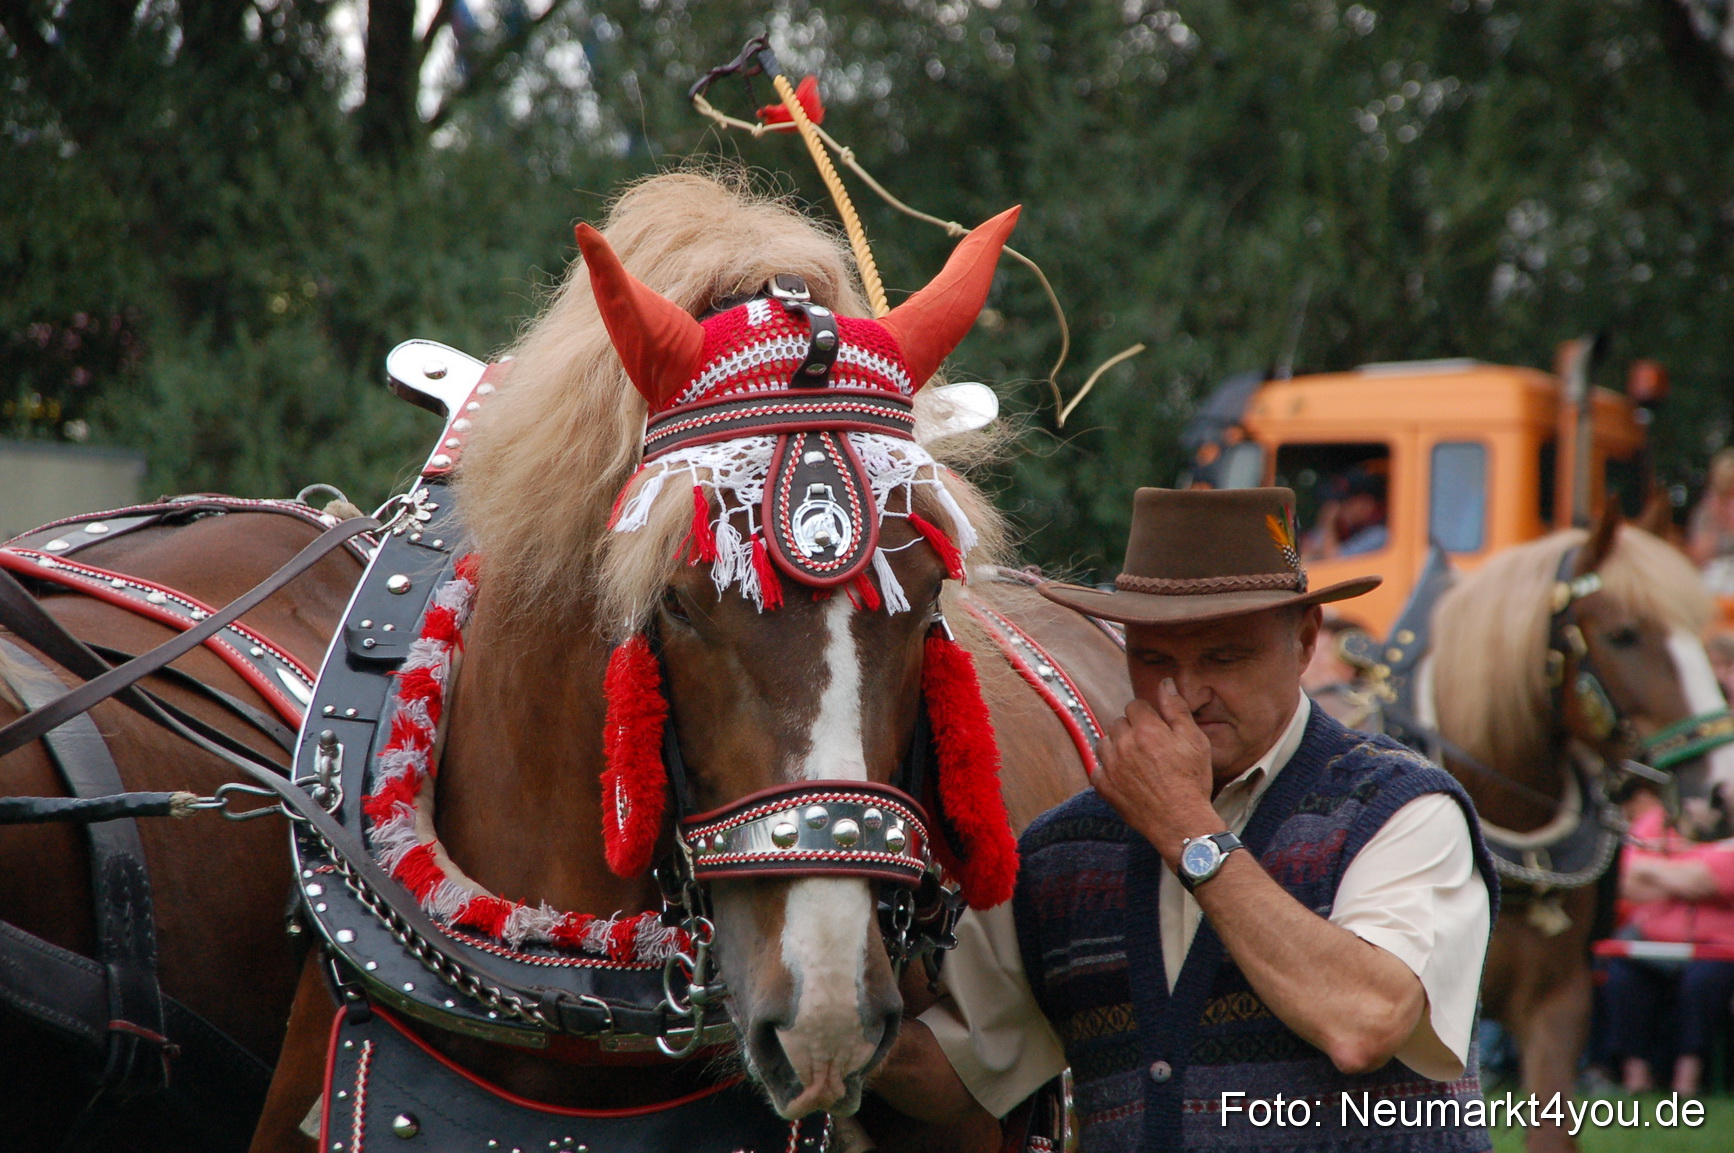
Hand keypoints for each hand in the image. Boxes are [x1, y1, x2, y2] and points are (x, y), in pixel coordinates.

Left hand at [1093, 678, 1219, 864]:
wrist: (1181, 821)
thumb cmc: (1192, 780)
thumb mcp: (1194, 740)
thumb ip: (1176, 709)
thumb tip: (1165, 683)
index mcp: (1147, 729)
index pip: (1135, 705)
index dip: (1147, 715)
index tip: (1157, 729)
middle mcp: (1124, 744)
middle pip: (1119, 722)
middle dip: (1132, 729)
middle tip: (1150, 747)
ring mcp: (1111, 766)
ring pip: (1105, 742)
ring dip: (1117, 746)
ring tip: (1136, 760)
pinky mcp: (1104, 786)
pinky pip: (1097, 767)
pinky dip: (1107, 769)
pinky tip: (1124, 776)